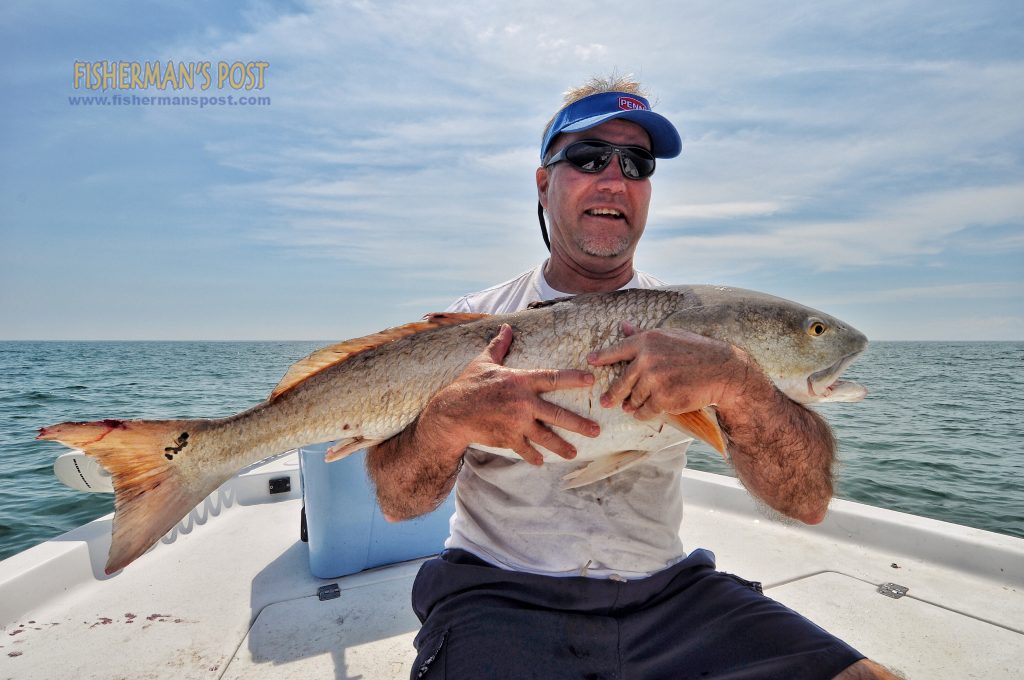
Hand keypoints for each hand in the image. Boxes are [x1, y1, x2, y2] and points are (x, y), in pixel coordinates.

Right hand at [427, 324, 600, 464]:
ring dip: (562, 447)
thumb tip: (506, 327)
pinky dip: (534, 456)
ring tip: (574, 453)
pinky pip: (526, 449)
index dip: (573, 379)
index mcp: (521, 381)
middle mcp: (523, 403)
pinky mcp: (509, 439)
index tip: (591, 380)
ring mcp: (517, 423)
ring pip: (546, 437)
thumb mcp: (484, 362)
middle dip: (579, 424)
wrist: (452, 413)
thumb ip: (499, 346)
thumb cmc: (468, 385)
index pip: (553, 378)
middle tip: (596, 430)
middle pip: (558, 414)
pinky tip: (542, 461)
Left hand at [587, 321, 756, 420]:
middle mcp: (647, 359)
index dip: (602, 356)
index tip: (590, 360)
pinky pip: (646, 410)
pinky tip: (644, 413)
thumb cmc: (695, 350)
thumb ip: (642, 334)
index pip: (617, 350)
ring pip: (634, 398)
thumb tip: (622, 325)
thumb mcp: (668, 336)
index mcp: (647, 341)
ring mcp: (654, 380)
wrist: (721, 370)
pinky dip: (644, 413)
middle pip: (621, 381)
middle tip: (606, 401)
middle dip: (613, 394)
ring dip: (633, 404)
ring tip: (632, 407)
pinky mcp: (663, 399)